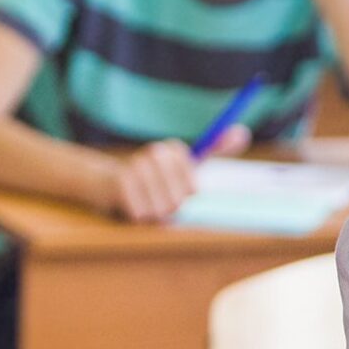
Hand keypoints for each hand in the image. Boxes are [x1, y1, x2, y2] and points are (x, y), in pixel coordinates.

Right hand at [88, 131, 245, 221]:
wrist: (104, 182)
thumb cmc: (152, 178)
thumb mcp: (183, 164)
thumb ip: (214, 149)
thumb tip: (243, 132)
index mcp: (171, 149)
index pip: (193, 188)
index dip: (182, 197)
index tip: (173, 189)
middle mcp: (154, 154)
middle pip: (178, 201)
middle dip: (167, 206)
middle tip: (156, 197)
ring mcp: (136, 168)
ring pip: (161, 210)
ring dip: (152, 212)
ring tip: (143, 201)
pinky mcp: (120, 185)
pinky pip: (142, 214)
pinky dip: (137, 215)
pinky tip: (129, 204)